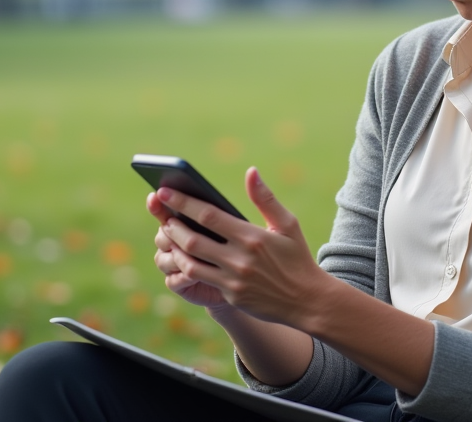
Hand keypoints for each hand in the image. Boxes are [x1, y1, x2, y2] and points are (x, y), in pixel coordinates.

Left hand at [155, 167, 329, 327]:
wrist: (307, 301)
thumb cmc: (297, 257)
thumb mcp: (287, 224)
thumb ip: (265, 198)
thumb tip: (250, 171)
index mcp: (252, 237)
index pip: (209, 215)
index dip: (183, 202)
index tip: (164, 191)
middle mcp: (239, 259)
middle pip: (193, 240)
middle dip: (173, 226)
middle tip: (163, 216)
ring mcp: (233, 280)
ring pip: (190, 264)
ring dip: (175, 249)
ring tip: (169, 236)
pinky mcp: (231, 296)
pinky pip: (201, 280)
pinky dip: (187, 267)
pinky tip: (182, 258)